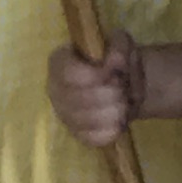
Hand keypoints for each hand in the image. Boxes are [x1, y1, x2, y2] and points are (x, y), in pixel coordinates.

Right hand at [48, 28, 142, 148]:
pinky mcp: (77, 135)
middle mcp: (55, 90)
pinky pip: (93, 139)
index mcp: (59, 62)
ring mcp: (64, 115)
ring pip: (88, 121)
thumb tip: (114, 63)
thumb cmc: (118, 61)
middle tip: (123, 89)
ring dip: (115, 112)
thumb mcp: (122, 44)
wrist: (127, 86)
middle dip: (110, 95)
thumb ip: (119, 48)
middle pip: (80, 99)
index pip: (68, 73)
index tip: (114, 74)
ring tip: (124, 103)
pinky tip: (120, 120)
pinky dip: (112, 130)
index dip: (93, 76)